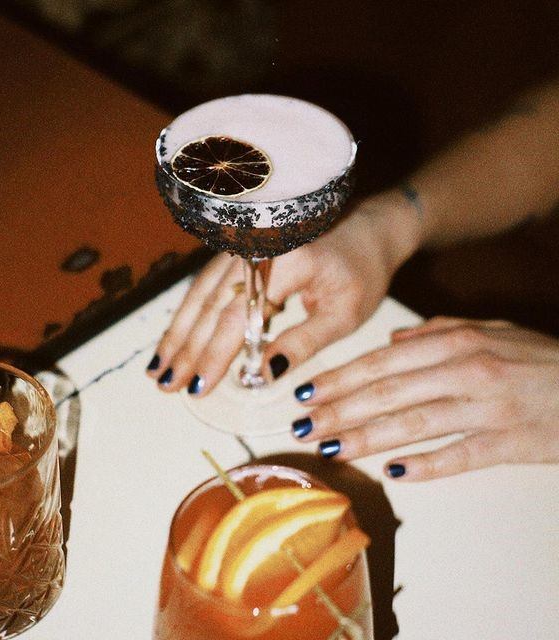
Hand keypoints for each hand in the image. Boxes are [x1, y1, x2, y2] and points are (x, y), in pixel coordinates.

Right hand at [146, 192, 419, 394]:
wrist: (367, 230)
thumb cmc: (362, 273)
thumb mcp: (344, 315)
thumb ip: (303, 343)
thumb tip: (263, 375)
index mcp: (286, 262)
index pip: (240, 316)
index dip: (215, 354)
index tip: (198, 387)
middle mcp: (256, 250)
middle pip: (211, 305)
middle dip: (186, 349)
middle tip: (165, 385)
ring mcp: (243, 249)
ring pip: (200, 296)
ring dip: (178, 334)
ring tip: (158, 369)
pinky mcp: (239, 255)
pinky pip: (206, 288)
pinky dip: (189, 317)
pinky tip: (176, 340)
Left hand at [292, 316, 558, 479]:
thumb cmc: (537, 358)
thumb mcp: (489, 331)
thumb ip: (436, 332)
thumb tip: (392, 342)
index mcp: (454, 342)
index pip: (380, 362)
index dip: (338, 379)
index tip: (304, 393)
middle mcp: (465, 370)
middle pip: (387, 393)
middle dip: (338, 410)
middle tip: (301, 426)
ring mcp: (487, 407)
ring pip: (414, 423)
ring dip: (366, 438)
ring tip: (330, 449)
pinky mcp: (510, 442)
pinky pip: (460, 456)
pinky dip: (426, 464)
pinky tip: (394, 471)